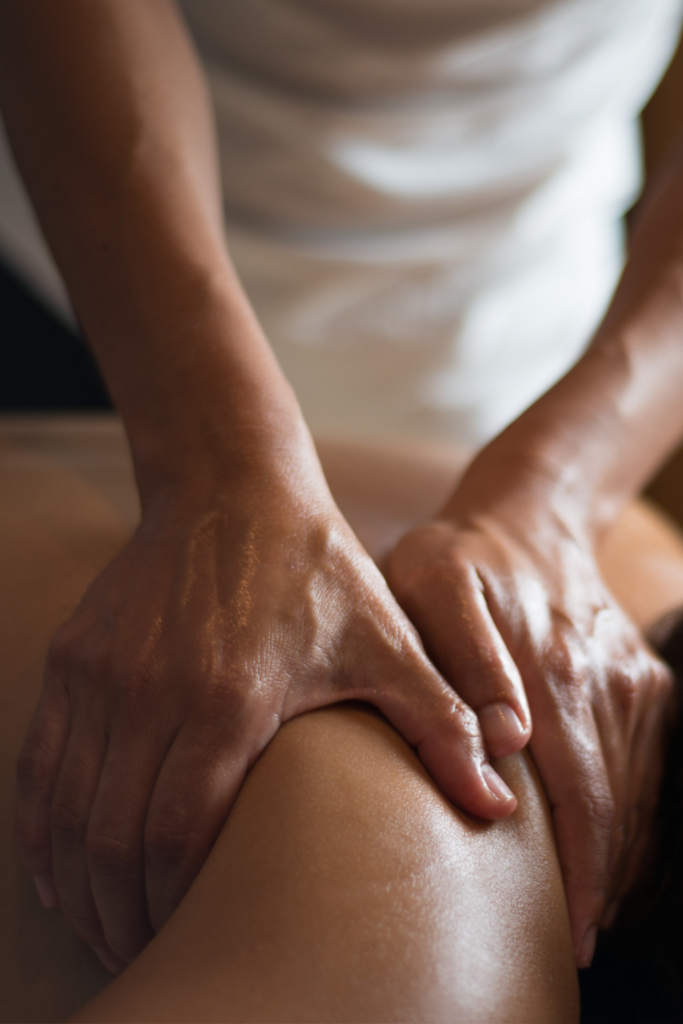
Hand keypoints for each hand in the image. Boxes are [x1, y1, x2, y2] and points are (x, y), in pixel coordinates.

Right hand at [15, 447, 515, 970]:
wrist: (234, 488)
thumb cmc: (316, 570)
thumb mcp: (389, 643)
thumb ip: (442, 724)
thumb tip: (497, 806)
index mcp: (230, 697)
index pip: (180, 832)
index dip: (179, 900)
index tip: (197, 933)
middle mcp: (150, 690)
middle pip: (115, 840)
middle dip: (126, 911)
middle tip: (150, 945)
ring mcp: (102, 674)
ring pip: (67, 812)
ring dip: (78, 884)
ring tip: (105, 924)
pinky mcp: (74, 658)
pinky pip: (39, 765)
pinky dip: (41, 829)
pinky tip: (57, 867)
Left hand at [387, 450, 672, 966]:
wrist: (526, 516)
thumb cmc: (460, 558)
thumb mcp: (433, 586)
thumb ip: (465, 661)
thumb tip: (509, 742)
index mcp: (554, 670)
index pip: (580, 797)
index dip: (581, 871)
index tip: (570, 929)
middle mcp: (607, 683)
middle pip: (616, 807)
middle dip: (602, 882)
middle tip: (575, 940)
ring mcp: (633, 681)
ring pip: (639, 791)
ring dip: (618, 854)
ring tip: (587, 906)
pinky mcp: (645, 679)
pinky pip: (650, 763)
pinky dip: (634, 813)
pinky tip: (611, 845)